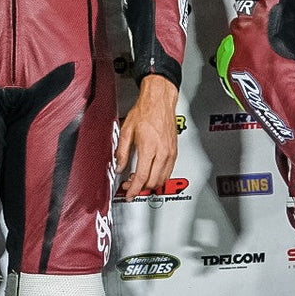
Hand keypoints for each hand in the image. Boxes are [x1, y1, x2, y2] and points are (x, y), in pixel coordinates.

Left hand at [115, 75, 178, 199]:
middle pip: (153, 181)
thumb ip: (122, 151)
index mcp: (148, 148)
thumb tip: (119, 166)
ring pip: (162, 179)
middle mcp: (162, 152)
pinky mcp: (174, 151)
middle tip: (130, 184)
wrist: (159, 101)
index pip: (141, 177)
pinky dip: (160, 176)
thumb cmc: (145, 111)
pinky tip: (151, 173)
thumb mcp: (127, 130)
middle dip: (141, 187)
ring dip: (151, 183)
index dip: (134, 189)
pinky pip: (168, 171)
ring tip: (139, 179)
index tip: (129, 194)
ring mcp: (170, 152)